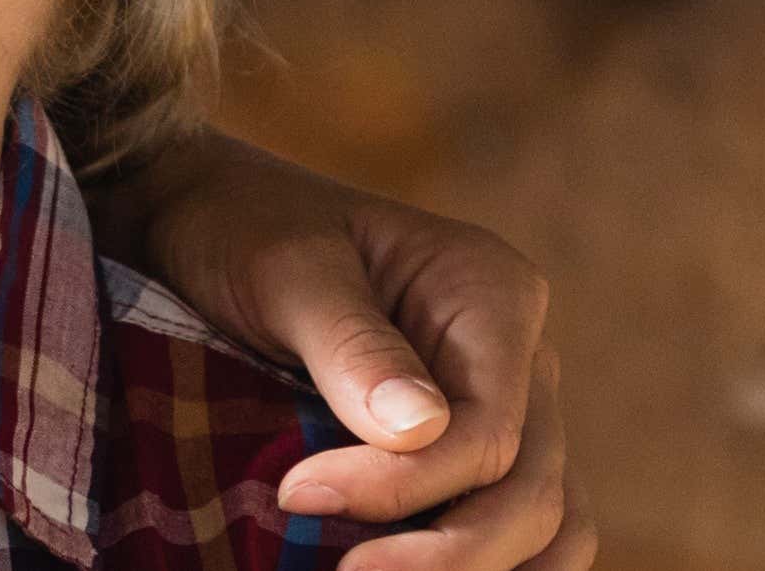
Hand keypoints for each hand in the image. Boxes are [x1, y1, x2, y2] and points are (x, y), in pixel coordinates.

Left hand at [116, 132, 584, 570]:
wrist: (214, 228)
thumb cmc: (247, 231)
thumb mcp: (285, 271)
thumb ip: (353, 346)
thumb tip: (422, 430)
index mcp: (491, 294)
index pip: (489, 429)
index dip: (405, 485)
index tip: (299, 495)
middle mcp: (521, 358)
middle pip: (532, 491)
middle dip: (448, 554)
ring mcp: (509, 411)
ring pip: (550, 524)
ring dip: (483, 570)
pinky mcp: (473, 457)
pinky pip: (523, 530)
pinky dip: (493, 566)